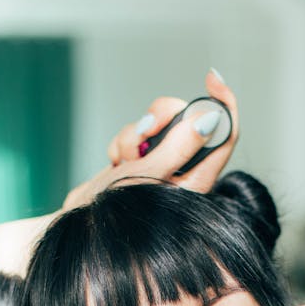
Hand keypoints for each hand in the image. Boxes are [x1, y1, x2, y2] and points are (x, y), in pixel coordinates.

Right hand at [62, 69, 237, 210]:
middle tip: (148, 129)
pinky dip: (124, 145)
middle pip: (188, 121)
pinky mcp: (143, 162)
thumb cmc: (115, 212)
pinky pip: (138, 136)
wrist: (80, 225)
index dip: (222, 103)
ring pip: (158, 126)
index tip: (211, 80)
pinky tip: (116, 164)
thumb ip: (179, 146)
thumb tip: (210, 118)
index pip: (224, 134)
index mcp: (198, 180)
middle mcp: (185, 172)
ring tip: (125, 161)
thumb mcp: (148, 176)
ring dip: (135, 136)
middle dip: (163, 117)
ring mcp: (163, 166)